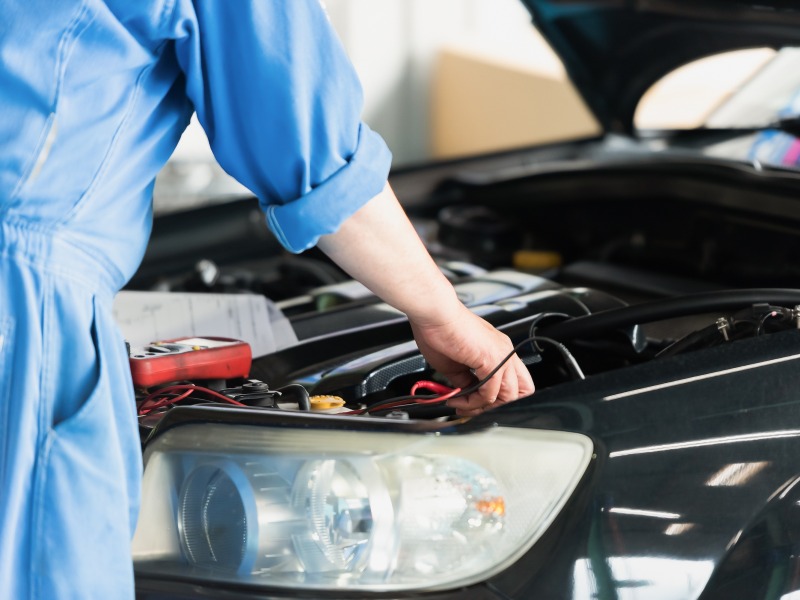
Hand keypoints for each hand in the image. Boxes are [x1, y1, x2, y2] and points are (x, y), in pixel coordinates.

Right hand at [410, 305, 534, 415]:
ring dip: (481, 407)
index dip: (499, 398)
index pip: (515, 382)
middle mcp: (505, 352)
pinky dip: (472, 402)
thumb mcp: (455, 364)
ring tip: (459, 403)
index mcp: (499, 350)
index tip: (476, 403)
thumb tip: (466, 393)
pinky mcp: (493, 360)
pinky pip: (490, 393)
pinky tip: (456, 397)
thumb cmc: (439, 330)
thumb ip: (465, 380)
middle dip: (496, 406)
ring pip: (508, 396)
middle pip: (521, 392)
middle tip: (472, 408)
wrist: (434, 314)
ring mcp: (502, 355)